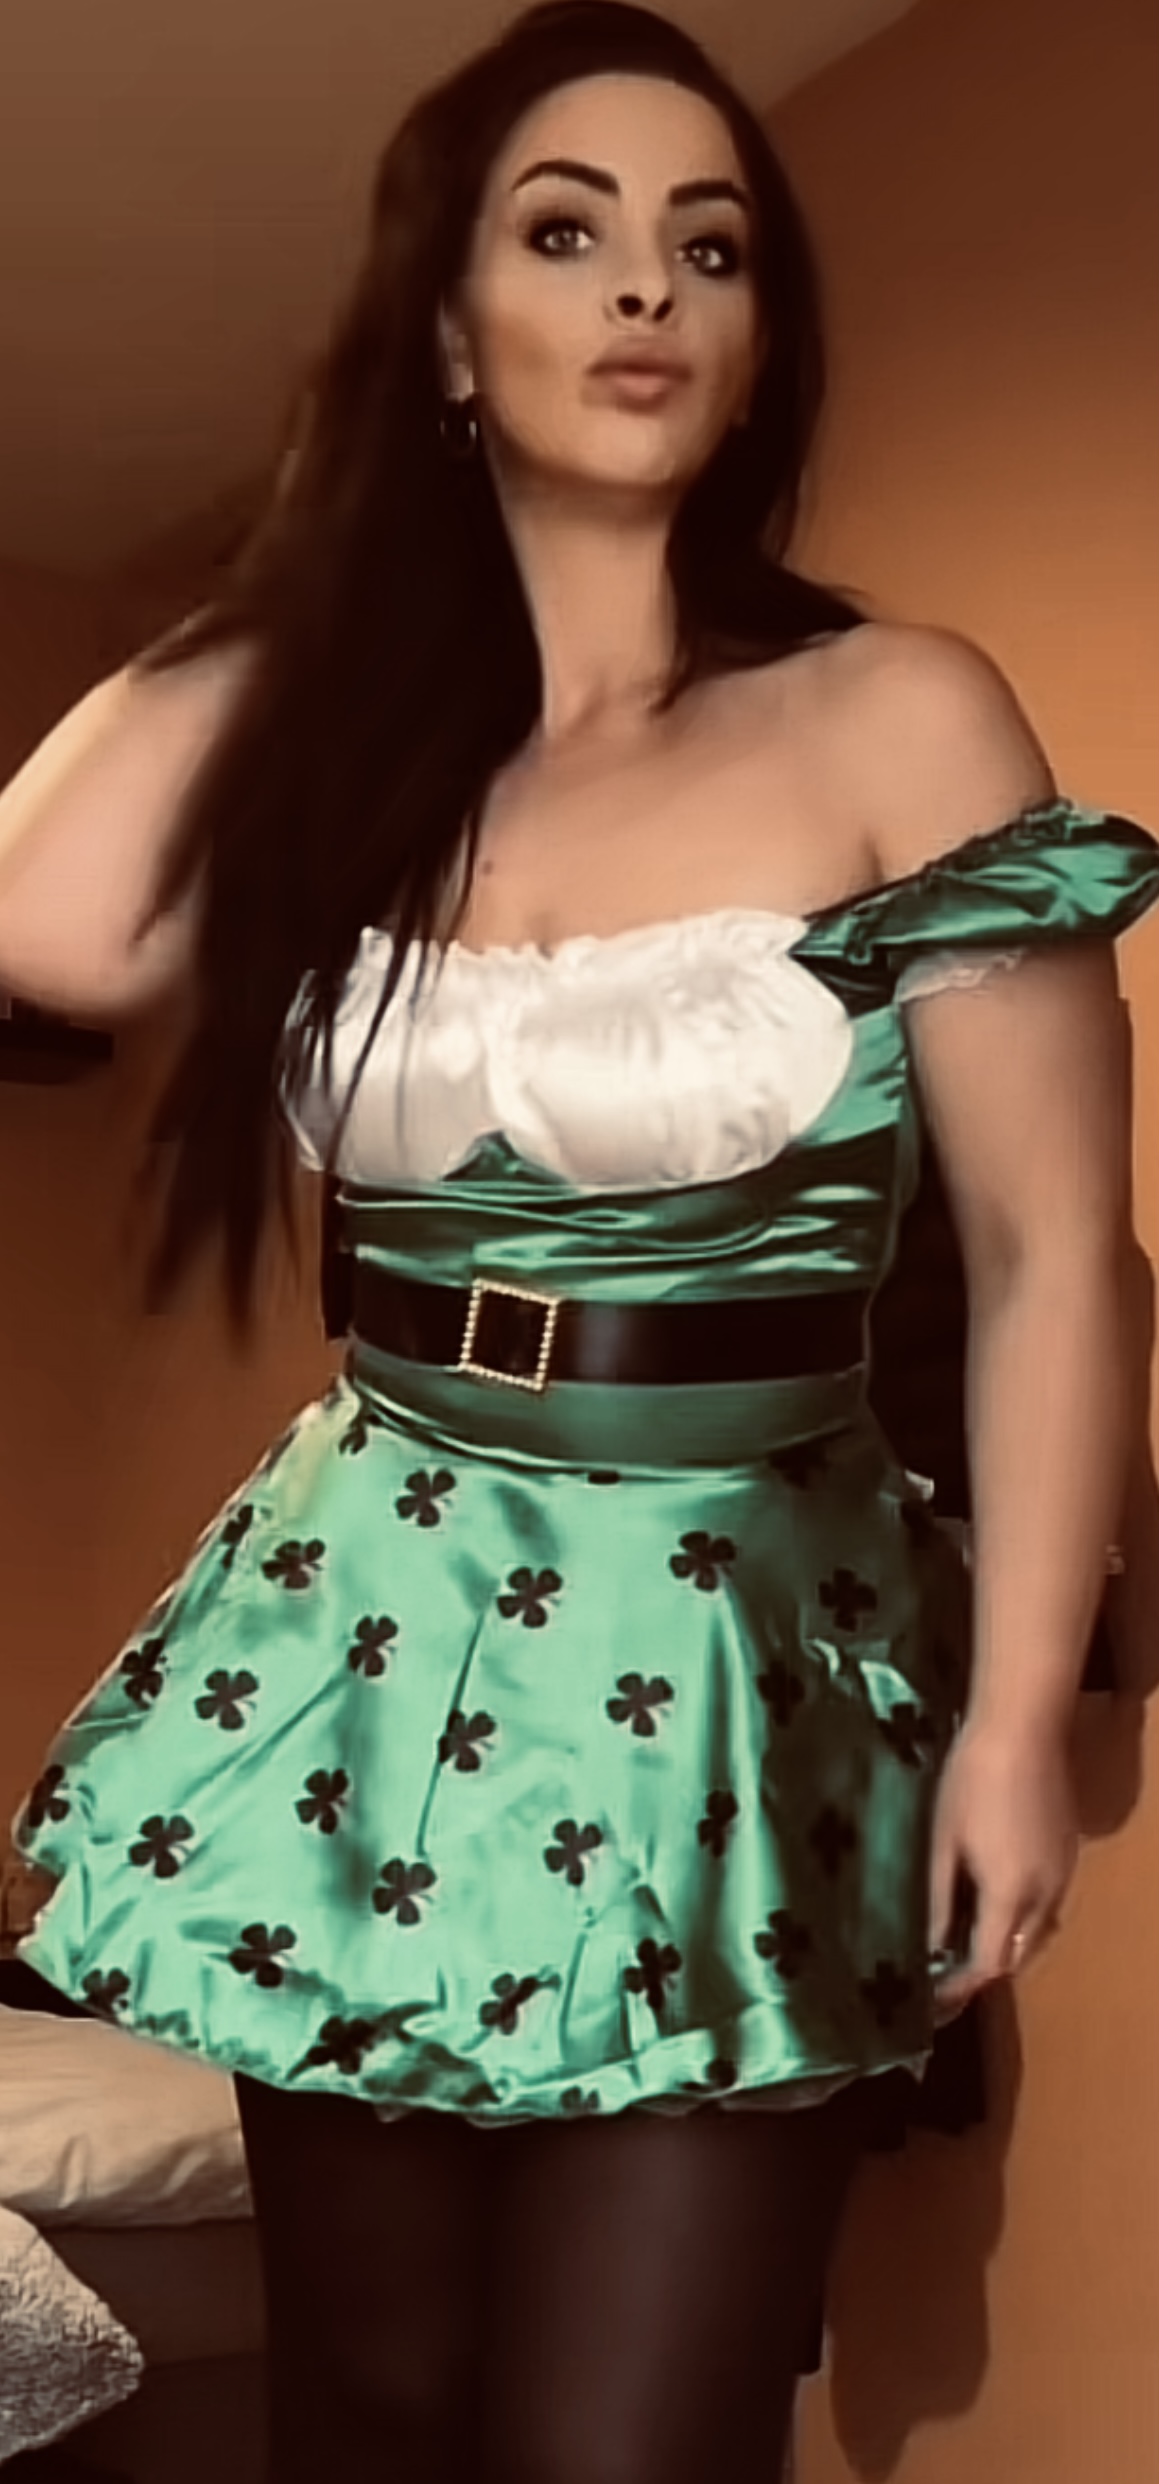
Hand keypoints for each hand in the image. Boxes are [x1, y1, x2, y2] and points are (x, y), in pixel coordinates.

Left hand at [927, 1717, 1078, 2022]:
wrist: (1023, 1728)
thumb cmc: (972, 1780)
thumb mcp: (943, 1840)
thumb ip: (938, 1898)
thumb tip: (929, 1944)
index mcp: (1010, 1894)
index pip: (989, 1964)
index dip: (960, 1987)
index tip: (933, 1999)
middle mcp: (1045, 1894)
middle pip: (1018, 1955)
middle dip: (983, 1971)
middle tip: (945, 1972)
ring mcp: (1062, 1873)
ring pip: (1038, 1932)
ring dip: (1005, 1945)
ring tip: (965, 1941)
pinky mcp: (1067, 1853)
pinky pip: (1048, 1905)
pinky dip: (1022, 1918)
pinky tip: (994, 1901)